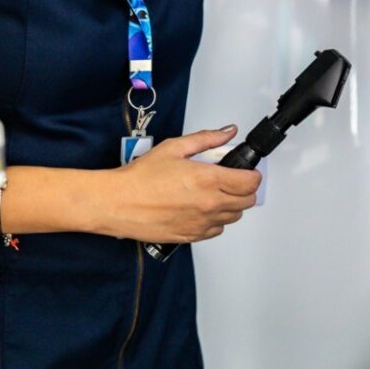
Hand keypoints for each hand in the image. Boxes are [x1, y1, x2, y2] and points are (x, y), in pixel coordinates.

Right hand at [96, 126, 261, 243]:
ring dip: (230, 205)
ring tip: (212, 193)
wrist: (117, 203)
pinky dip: (215, 220)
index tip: (245, 170)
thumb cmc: (140, 178)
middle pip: (248, 201)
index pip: (250, 182)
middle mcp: (209, 204)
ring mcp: (202, 223)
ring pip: (234, 217)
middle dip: (243, 189)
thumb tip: (227, 132)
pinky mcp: (192, 236)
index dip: (251, 174)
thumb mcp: (174, 148)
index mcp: (208, 180)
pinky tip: (200, 208)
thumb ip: (206, 138)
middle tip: (230, 180)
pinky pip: (216, 230)